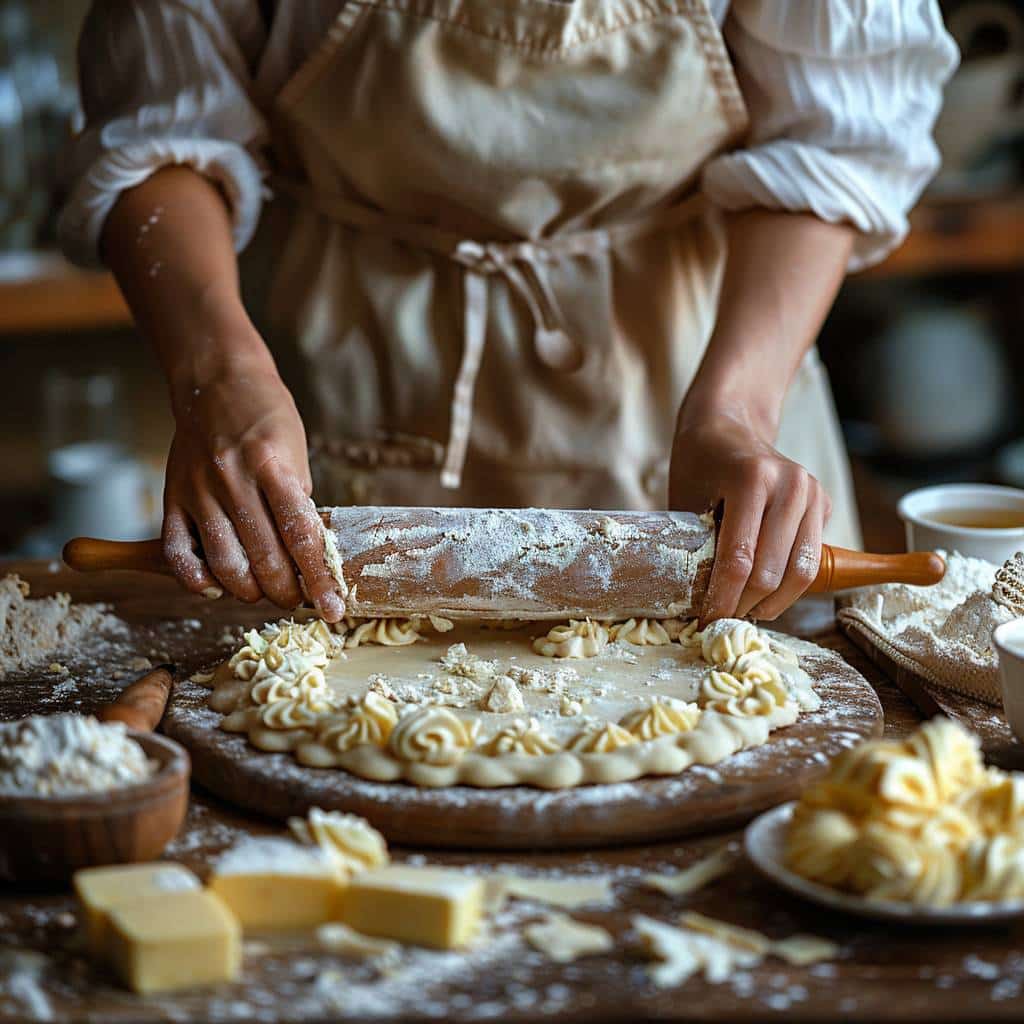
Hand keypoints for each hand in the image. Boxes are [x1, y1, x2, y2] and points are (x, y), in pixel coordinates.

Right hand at [161, 351, 344, 620]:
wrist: (216, 380)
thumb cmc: (266, 417)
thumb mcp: (297, 451)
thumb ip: (297, 501)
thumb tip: (306, 555)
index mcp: (272, 465)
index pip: (301, 536)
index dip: (319, 580)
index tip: (333, 609)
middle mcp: (233, 479)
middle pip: (264, 558)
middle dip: (287, 592)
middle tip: (297, 599)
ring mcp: (199, 490)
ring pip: (224, 564)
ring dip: (249, 592)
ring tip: (264, 593)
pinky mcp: (173, 497)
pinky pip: (179, 553)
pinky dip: (197, 581)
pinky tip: (217, 587)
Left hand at [669, 406, 830, 624]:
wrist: (728, 424)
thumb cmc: (698, 464)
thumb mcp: (685, 501)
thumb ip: (694, 545)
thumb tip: (694, 603)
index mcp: (751, 479)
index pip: (739, 559)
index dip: (722, 599)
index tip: (706, 623)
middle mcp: (790, 485)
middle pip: (772, 571)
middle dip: (746, 605)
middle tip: (723, 622)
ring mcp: (812, 493)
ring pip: (801, 571)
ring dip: (773, 602)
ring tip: (746, 612)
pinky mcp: (823, 502)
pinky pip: (810, 557)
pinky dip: (788, 582)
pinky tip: (763, 591)